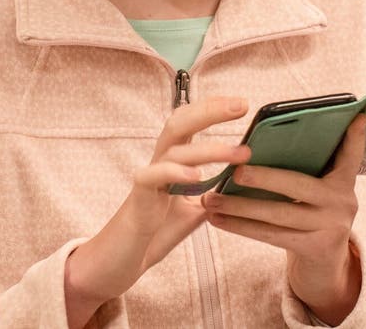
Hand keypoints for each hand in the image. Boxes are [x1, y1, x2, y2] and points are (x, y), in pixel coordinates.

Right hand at [64, 96, 250, 324]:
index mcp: (173, 160)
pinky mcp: (138, 198)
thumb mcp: (194, 209)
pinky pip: (153, 176)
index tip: (242, 103)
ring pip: (175, 149)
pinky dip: (175, 172)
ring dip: (210, 149)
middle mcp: (160, 161)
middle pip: (180, 122)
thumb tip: (243, 181)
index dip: (213, 109)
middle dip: (211, 110)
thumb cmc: (156, 231)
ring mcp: (148, 177)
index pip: (191, 122)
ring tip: (239, 152)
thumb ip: (215, 193)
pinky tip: (197, 175)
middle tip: (241, 105)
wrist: (122, 261)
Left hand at [201, 112, 365, 324]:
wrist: (326, 265)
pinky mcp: (313, 249)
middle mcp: (343, 203)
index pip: (352, 154)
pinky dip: (240, 227)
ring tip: (211, 198)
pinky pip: (270, 236)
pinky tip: (217, 219)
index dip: (355, 137)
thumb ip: (310, 166)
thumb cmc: (313, 212)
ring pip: (278, 215)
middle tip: (235, 170)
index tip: (357, 116)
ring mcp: (330, 228)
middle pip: (298, 185)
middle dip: (264, 178)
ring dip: (239, 207)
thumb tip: (271, 137)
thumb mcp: (321, 189)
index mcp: (344, 181)